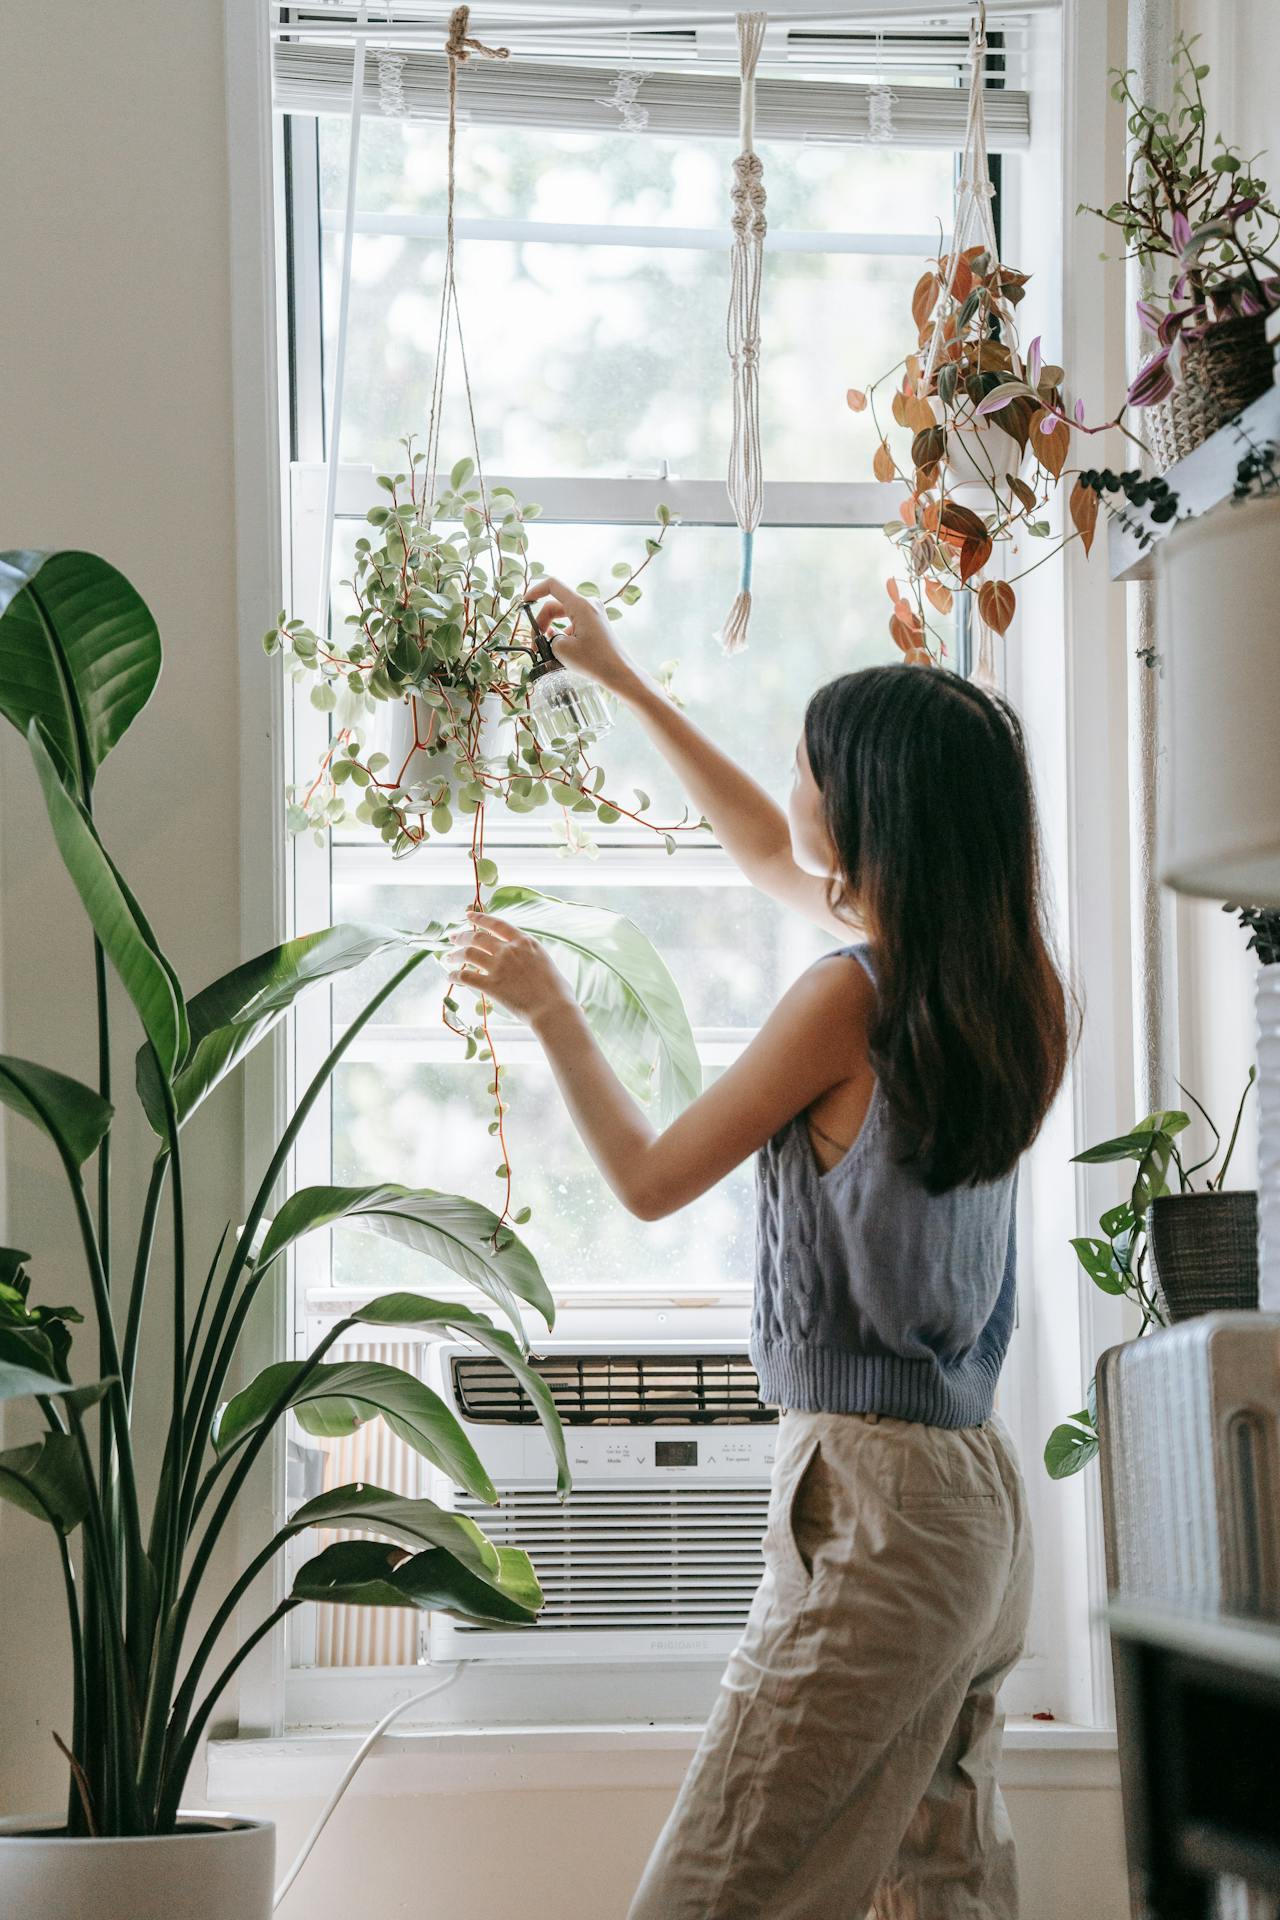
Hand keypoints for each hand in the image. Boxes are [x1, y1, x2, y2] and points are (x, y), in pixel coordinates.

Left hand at [446, 910, 572, 1025]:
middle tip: (453, 938)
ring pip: (469, 954)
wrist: (553, 1010)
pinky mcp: (491, 985)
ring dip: (455, 954)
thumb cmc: (558, 991)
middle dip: (462, 936)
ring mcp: (499, 967)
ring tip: (448, 957)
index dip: (480, 918)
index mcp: (525, 942)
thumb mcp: (546, 962)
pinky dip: (455, 976)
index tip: (468, 916)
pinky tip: (450, 977)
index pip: (497, 924)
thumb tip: (527, 960)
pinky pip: (466, 977)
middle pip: (478, 937)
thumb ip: (531, 956)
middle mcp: (509, 950)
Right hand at [524, 576, 643, 697]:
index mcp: (580, 605)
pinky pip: (573, 622)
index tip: (523, 605)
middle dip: (541, 622)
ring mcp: (594, 613)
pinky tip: (561, 650)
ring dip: (551, 630)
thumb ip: (549, 638)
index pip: (552, 585)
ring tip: (546, 650)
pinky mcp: (596, 623)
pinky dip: (563, 633)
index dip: (535, 591)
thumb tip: (551, 636)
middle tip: (535, 644)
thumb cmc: (594, 661)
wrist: (619, 673)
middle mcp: (588, 604)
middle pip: (555, 605)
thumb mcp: (562, 649)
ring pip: (563, 615)